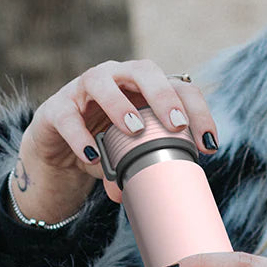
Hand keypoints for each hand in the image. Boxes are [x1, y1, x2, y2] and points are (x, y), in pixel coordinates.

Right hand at [12, 60, 219, 222]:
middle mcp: (117, 78)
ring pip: (101, 81)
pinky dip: (79, 135)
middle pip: (144, 71)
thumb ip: (144, 168)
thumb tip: (151, 195)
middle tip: (176, 125)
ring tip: (134, 130)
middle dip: (163, 96)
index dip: (197, 112)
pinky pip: (67, 117)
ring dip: (120, 104)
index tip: (209, 144)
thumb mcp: (131, 155)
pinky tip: (92, 155)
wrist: (58, 149)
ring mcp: (84, 88)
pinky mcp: (57, 108)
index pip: (179, 88)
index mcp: (145, 87)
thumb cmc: (105, 143)